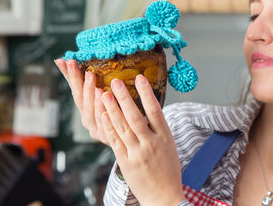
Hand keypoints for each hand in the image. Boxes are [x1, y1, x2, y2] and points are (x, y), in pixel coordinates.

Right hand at [54, 59, 108, 143]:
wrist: (132, 139)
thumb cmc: (116, 114)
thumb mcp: (101, 96)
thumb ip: (88, 81)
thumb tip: (64, 59)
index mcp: (85, 109)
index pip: (75, 90)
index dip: (72, 77)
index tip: (69, 61)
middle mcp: (88, 120)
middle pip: (83, 103)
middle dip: (85, 87)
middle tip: (89, 73)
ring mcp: (98, 131)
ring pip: (93, 116)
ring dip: (95, 102)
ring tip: (99, 89)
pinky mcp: (110, 139)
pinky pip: (106, 129)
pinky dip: (105, 120)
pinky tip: (108, 111)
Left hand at [98, 74, 185, 205]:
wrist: (164, 197)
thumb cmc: (168, 169)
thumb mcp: (169, 146)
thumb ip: (157, 129)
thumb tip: (146, 109)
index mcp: (165, 137)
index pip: (155, 111)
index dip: (147, 93)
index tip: (140, 78)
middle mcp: (151, 143)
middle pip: (135, 116)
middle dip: (124, 97)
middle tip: (115, 81)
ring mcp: (138, 153)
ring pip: (123, 127)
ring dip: (112, 109)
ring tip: (103, 94)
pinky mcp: (127, 162)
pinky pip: (116, 142)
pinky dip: (109, 128)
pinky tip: (103, 115)